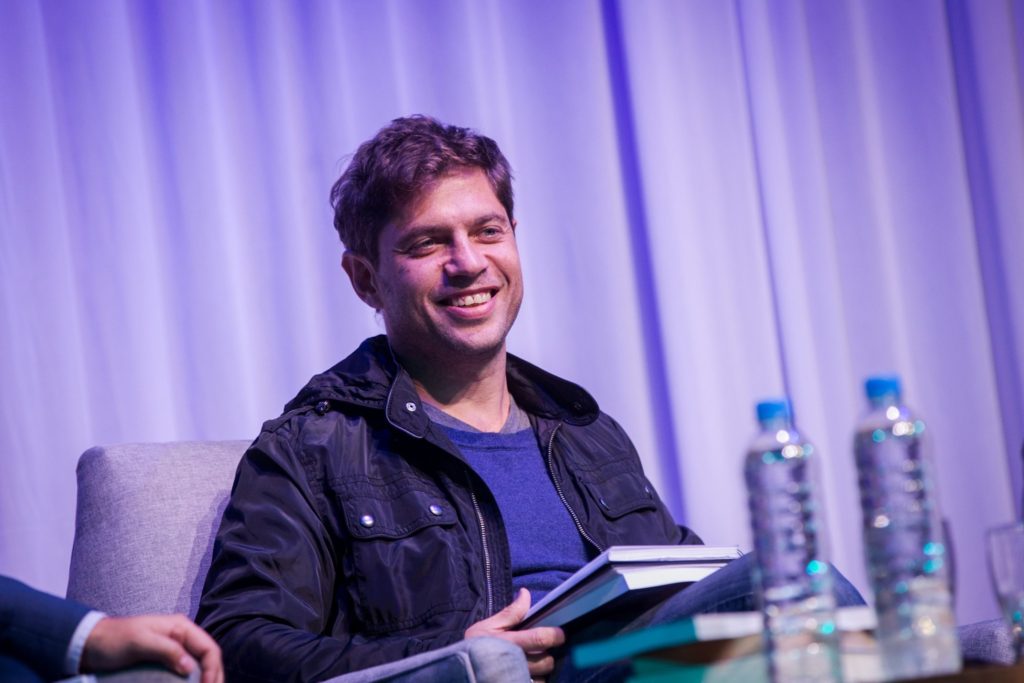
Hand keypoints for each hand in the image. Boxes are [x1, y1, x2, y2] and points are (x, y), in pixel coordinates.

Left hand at [81, 614, 223, 682]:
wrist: (92, 644)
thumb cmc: (115, 639)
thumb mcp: (141, 642)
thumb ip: (168, 650)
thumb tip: (190, 668)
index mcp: (181, 627)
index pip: (209, 648)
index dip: (213, 669)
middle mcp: (183, 637)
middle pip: (209, 658)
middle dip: (215, 677)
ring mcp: (176, 649)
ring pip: (201, 666)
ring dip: (207, 680)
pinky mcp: (167, 661)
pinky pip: (188, 671)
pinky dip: (194, 682)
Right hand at [465, 588, 564, 680]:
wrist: (459, 670)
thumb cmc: (475, 646)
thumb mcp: (488, 626)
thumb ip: (510, 612)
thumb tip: (525, 593)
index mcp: (508, 643)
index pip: (539, 639)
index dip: (554, 635)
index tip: (560, 633)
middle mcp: (514, 664)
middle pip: (546, 661)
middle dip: (549, 654)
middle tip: (543, 650)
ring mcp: (515, 679)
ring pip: (543, 677)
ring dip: (542, 670)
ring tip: (532, 663)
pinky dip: (535, 681)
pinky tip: (527, 675)